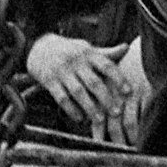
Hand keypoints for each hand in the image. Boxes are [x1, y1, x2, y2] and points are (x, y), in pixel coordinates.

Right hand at [26, 35, 141, 135]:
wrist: (37, 46)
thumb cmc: (68, 49)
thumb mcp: (86, 48)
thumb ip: (106, 53)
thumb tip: (127, 47)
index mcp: (88, 53)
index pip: (107, 65)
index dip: (119, 78)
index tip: (128, 92)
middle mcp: (76, 62)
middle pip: (94, 82)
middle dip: (106, 98)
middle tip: (117, 112)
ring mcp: (62, 71)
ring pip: (78, 92)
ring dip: (90, 107)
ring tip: (99, 120)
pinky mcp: (49, 81)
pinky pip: (61, 98)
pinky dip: (71, 109)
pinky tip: (80, 119)